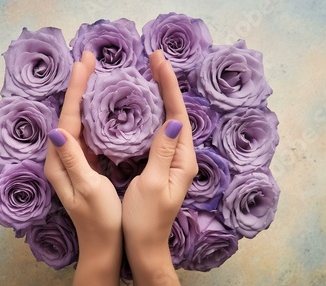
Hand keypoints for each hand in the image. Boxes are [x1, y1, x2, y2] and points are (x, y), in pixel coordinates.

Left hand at [44, 51, 121, 285]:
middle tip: (88, 60)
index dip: (76, 90)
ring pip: (76, 121)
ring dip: (83, 97)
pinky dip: (91, 114)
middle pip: (68, 115)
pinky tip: (99, 105)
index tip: (84, 65)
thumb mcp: (88, 189)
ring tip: (93, 74)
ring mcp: (71, 161)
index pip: (67, 118)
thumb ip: (73, 159)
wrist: (103, 245)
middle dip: (77, 86)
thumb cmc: (100, 220)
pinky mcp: (83, 165)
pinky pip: (85, 133)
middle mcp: (61, 158)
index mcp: (60, 162)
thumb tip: (57, 129)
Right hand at [122, 50, 197, 284]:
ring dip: (161, 95)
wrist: (144, 246)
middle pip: (176, 112)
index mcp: (182, 160)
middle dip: (166, 84)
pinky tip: (143, 105)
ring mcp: (171, 160)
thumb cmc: (146, 220)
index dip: (168, 87)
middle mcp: (181, 156)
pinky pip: (158, 132)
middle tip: (154, 58)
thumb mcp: (153, 185)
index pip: (178, 115)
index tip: (157, 62)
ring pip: (168, 120)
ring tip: (150, 73)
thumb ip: (162, 153)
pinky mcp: (160, 164)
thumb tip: (173, 121)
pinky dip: (152, 113)